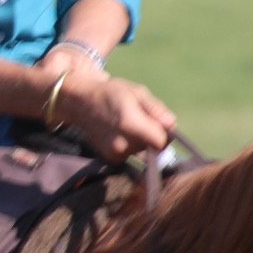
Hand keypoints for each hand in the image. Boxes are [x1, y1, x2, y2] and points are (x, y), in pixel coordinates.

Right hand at [52, 68, 175, 162]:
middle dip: (153, 136)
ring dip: (143, 141)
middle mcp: (121, 143)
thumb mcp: (138, 92)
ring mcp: (114, 153)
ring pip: (143, 152)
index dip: (166, 133)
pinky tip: (121, 132)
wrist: (81, 102)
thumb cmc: (113, 93)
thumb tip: (171, 125)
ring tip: (129, 124)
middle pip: (153, 148)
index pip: (161, 141)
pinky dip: (132, 146)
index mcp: (130, 123)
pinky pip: (132, 155)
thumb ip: (156, 109)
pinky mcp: (111, 159)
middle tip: (142, 118)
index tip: (161, 122)